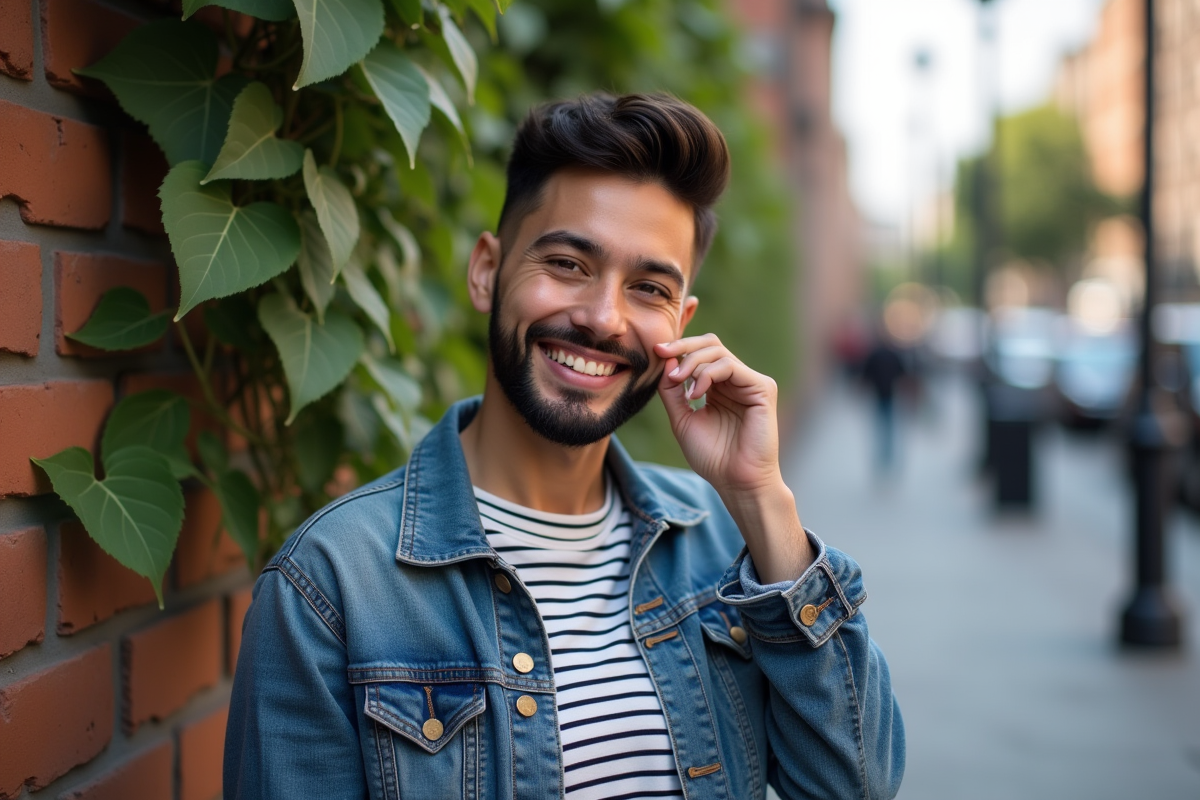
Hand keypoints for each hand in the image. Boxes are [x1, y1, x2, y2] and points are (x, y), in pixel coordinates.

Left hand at [655, 334, 781, 495]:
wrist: (735, 481)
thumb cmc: (712, 457)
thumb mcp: (681, 419)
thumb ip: (672, 391)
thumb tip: (666, 360)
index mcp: (719, 386)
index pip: (701, 352)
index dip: (679, 348)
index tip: (655, 350)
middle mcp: (736, 381)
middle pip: (711, 344)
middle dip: (684, 346)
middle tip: (662, 353)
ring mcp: (751, 383)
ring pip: (718, 352)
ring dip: (692, 364)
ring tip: (679, 384)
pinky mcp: (763, 388)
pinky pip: (731, 367)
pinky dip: (708, 374)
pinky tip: (695, 393)